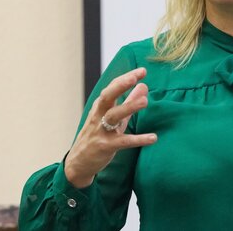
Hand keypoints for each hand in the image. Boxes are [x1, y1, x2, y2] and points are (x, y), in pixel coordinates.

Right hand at [64, 68, 157, 187]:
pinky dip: (138, 139)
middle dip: (120, 86)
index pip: (112, 87)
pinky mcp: (105, 146)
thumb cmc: (98, 135)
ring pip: (113, 116)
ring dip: (129, 107)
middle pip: (107, 96)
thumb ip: (129, 102)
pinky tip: (153, 138)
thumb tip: (143, 85)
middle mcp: (99, 115)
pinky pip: (123, 142)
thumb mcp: (114, 118)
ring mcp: (101, 130)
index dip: (126, 78)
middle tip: (135, 78)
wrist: (79, 162)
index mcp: (101, 106)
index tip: (142, 71)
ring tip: (145, 101)